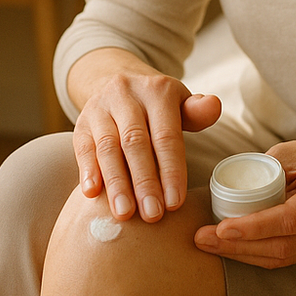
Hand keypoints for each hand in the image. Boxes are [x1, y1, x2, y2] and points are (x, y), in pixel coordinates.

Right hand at [69, 48, 222, 223]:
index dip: (171, 171)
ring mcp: (100, 108)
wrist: (114, 80)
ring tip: (124, 214)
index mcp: (157, 91)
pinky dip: (88, 171)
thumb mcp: (179, 103)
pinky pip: (83, 147)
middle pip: (135, 143)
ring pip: (108, 147)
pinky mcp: (81, 122)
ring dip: (116, 183)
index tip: (174, 203)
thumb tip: (214, 107)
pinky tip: (92, 194)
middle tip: (152, 215)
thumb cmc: (156, 105)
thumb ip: (196, 112)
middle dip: (144, 182)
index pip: (166, 136)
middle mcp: (126, 95)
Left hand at [193, 139, 295, 268]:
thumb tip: (225, 189)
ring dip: (242, 254)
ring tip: (207, 244)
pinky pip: (284, 259)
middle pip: (284, 245)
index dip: (255, 227)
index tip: (221, 227)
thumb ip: (264, 169)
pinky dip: (253, 255)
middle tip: (201, 239)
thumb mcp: (292, 151)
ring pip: (282, 257)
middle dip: (239, 246)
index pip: (291, 217)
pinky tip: (228, 247)